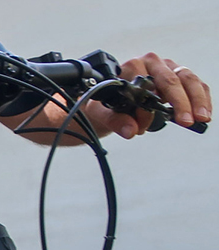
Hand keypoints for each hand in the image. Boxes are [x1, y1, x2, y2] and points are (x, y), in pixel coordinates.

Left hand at [87, 53, 210, 138]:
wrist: (107, 104)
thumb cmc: (103, 105)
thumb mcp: (101, 114)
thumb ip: (114, 121)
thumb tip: (131, 130)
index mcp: (131, 66)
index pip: (147, 82)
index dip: (150, 103)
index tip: (148, 123)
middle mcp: (152, 63)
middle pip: (173, 78)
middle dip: (182, 102)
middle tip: (186, 121)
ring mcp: (168, 68)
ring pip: (189, 79)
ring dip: (197, 100)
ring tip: (201, 118)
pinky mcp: (179, 76)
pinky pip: (196, 85)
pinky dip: (202, 99)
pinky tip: (204, 114)